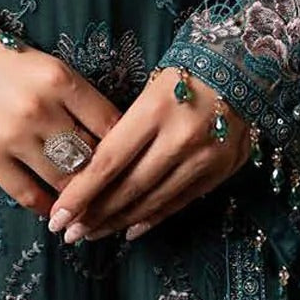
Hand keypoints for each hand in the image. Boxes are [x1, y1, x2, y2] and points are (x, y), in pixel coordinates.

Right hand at [0, 35, 123, 218]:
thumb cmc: (4, 58)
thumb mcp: (47, 65)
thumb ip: (77, 97)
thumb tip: (112, 135)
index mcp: (60, 78)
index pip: (110, 123)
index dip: (127, 145)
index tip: (136, 159)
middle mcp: (40, 109)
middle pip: (90, 156)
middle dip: (108, 177)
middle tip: (120, 192)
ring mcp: (14, 136)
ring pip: (64, 181)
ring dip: (81, 198)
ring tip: (94, 209)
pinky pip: (28, 194)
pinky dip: (48, 208)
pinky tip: (58, 212)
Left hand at [44, 65, 249, 243]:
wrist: (241, 66)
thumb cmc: (184, 72)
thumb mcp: (149, 89)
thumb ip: (126, 129)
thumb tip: (92, 170)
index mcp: (155, 109)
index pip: (110, 161)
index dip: (82, 193)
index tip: (58, 215)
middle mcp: (180, 137)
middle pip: (129, 187)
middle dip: (96, 215)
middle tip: (69, 232)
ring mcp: (204, 158)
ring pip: (153, 201)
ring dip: (119, 221)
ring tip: (93, 233)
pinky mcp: (220, 171)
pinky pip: (179, 202)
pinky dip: (152, 218)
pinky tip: (130, 229)